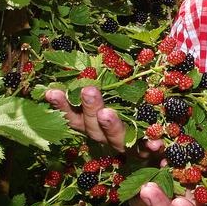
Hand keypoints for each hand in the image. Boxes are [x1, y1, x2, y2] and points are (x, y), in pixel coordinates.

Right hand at [45, 85, 163, 154]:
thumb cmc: (130, 115)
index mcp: (94, 123)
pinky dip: (149, 147)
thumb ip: (111, 79)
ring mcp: (125, 146)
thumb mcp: (119, 94)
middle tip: (88, 91)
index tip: (51, 92)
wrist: (155, 149)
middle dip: (89, 108)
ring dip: (111, 126)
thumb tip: (102, 51)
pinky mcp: (146, 153)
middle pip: (92, 126)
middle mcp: (104, 136)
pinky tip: (155, 143)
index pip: (74, 115)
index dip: (62, 105)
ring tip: (107, 114)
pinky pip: (147, 150)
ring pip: (115, 138)